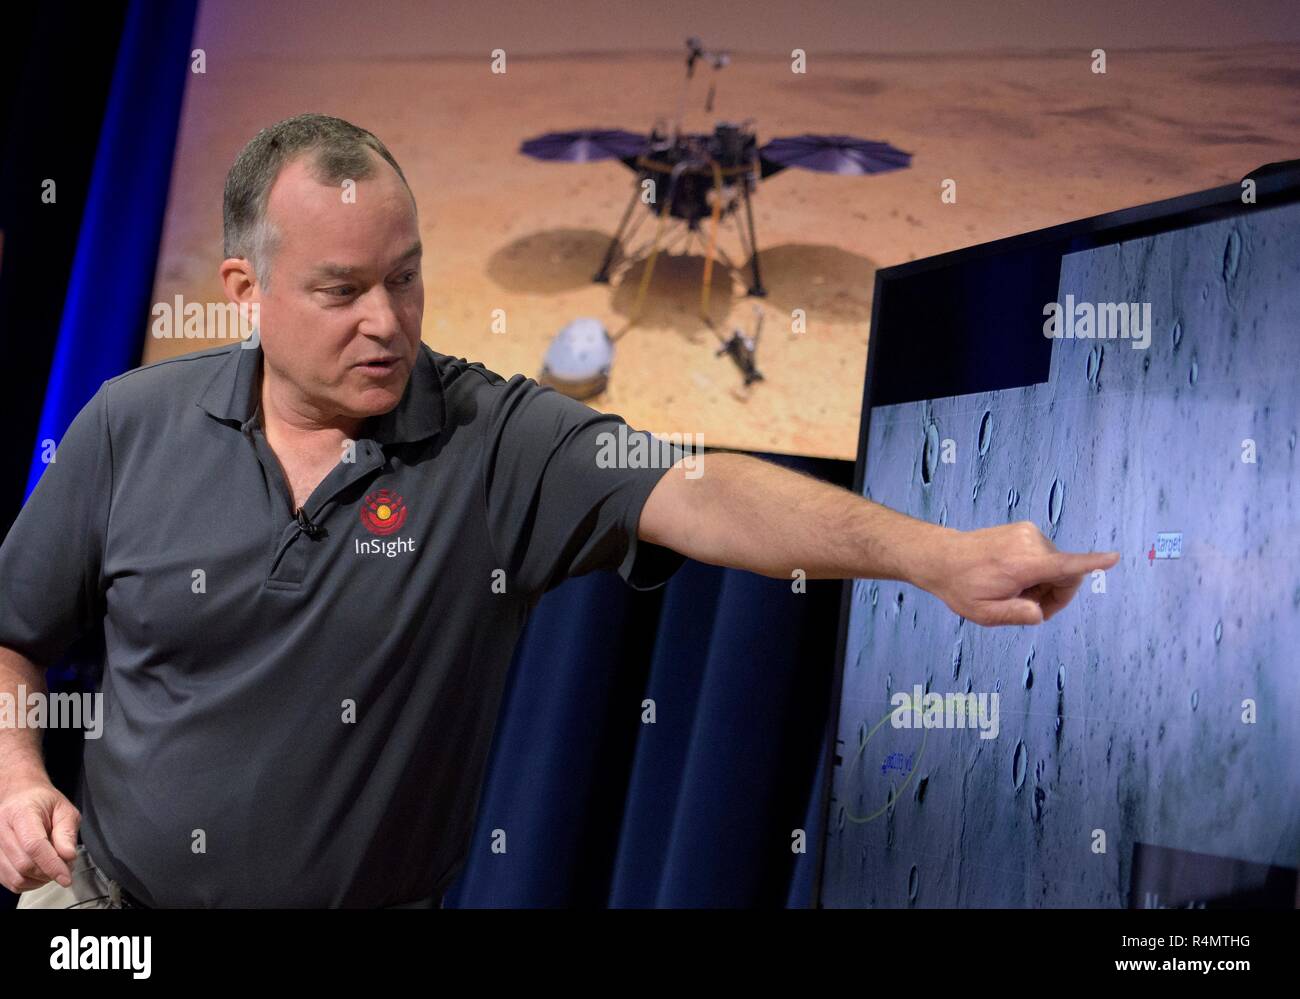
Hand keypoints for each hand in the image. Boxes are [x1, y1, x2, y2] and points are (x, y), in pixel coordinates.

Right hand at [0, 774, 79, 892]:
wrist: (19, 796)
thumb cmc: (42, 802)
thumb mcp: (64, 809)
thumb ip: (67, 832)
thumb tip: (68, 857)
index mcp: (21, 812)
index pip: (34, 845)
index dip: (52, 865)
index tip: (66, 877)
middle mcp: (1, 829)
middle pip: (24, 864)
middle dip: (48, 872)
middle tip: (65, 867)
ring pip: (15, 877)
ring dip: (38, 880)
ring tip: (52, 867)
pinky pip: (8, 881)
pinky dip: (27, 882)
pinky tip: (39, 871)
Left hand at [919, 521, 1118, 626]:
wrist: (941, 557)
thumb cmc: (961, 587)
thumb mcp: (985, 613)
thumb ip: (1016, 615)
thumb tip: (1040, 613)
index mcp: (1022, 564)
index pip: (1064, 565)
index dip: (1092, 563)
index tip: (1114, 557)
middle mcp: (1030, 542)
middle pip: (1066, 575)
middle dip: (1054, 595)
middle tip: (1024, 606)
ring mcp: (1028, 532)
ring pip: (1057, 566)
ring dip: (1044, 584)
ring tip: (1012, 589)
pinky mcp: (1025, 529)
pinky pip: (1046, 555)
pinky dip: (1038, 570)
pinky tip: (1012, 576)